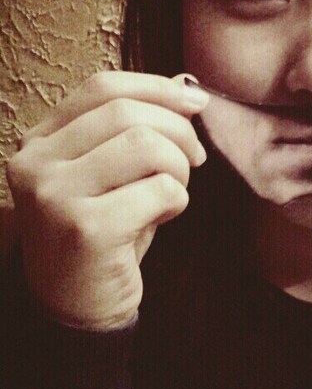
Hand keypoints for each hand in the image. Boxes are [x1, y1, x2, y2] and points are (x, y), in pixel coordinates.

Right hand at [6, 71, 208, 329]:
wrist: (76, 305)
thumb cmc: (105, 230)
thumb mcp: (117, 171)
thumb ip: (140, 125)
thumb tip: (183, 83)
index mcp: (41, 139)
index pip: (103, 87)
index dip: (159, 88)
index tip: (198, 102)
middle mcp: (36, 161)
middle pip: (128, 113)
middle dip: (180, 131)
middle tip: (196, 158)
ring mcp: (53, 194)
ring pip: (146, 146)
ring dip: (179, 167)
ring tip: (175, 190)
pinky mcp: (84, 229)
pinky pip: (160, 190)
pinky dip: (178, 200)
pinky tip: (164, 217)